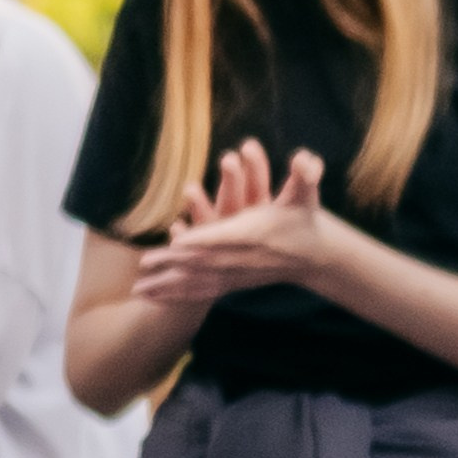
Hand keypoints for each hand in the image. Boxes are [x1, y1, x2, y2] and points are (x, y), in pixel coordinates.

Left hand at [129, 141, 339, 304]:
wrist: (317, 256)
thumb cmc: (305, 219)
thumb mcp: (307, 192)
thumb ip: (305, 173)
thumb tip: (306, 158)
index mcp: (253, 234)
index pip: (223, 236)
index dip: (200, 238)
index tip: (174, 240)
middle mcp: (242, 259)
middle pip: (203, 263)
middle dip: (172, 264)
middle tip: (143, 264)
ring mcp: (237, 275)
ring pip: (198, 282)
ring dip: (169, 286)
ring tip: (139, 290)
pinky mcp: (235, 284)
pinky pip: (202, 292)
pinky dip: (179, 296)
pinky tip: (157, 299)